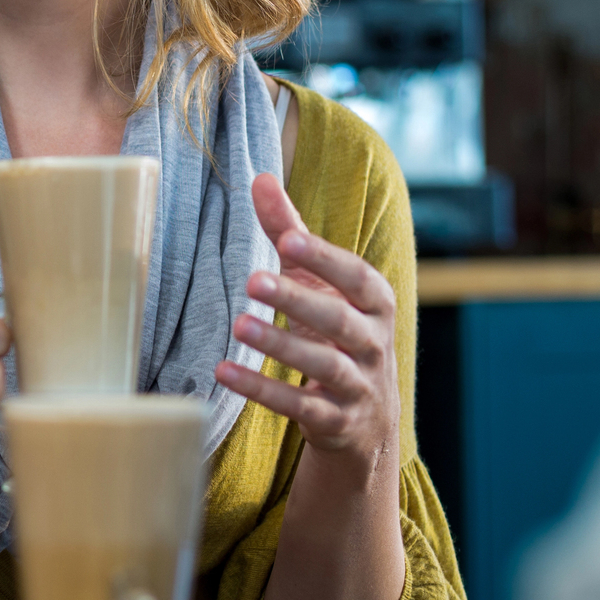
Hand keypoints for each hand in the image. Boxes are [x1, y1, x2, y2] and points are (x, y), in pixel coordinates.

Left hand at [216, 173, 399, 458]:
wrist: (366, 420)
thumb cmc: (335, 332)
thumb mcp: (317, 282)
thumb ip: (290, 232)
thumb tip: (259, 178)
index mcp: (375, 302)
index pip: (356, 276)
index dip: (325, 258)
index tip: (289, 238)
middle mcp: (375, 343)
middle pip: (339, 320)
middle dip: (298, 300)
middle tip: (253, 282)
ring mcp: (359, 386)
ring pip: (323, 364)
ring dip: (280, 346)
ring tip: (239, 325)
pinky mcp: (336, 422)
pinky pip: (300, 406)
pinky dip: (263, 391)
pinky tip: (224, 372)